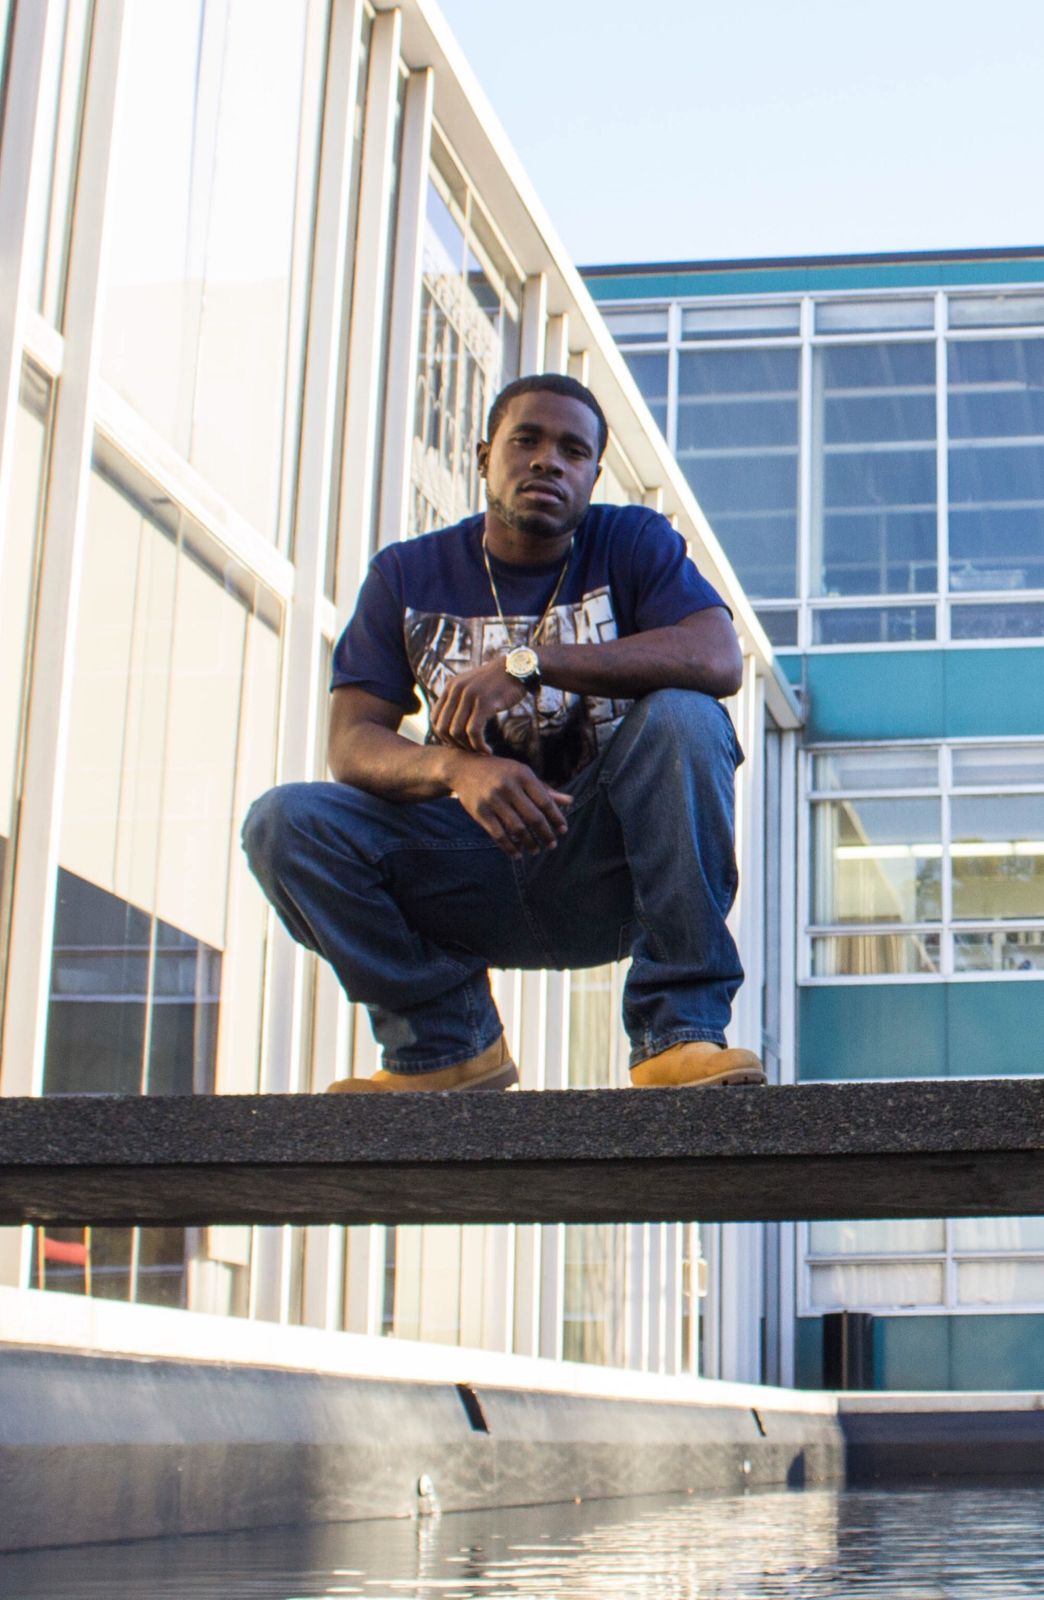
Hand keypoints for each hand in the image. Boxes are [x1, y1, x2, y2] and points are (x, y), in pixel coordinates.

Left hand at [430, 659, 526, 752]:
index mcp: (451, 686)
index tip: (457, 744)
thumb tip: (451, 725)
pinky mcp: (485, 703)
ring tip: (479, 752)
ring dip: (467, 747)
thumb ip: (459, 701)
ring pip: (457, 731)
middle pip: (443, 727)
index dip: (443, 736)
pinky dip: (478, 745)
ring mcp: (470, 695)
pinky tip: (487, 751)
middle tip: (468, 752)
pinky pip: (474, 731)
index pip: (434, 718)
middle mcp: (457, 689)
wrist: (517, 668)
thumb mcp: (472, 686)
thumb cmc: (497, 683)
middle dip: (454, 745)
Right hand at [446, 752, 572, 856]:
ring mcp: (493, 800)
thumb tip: (570, 801)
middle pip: (533, 817)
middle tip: (552, 845)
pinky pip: (498, 835)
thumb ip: (545, 790)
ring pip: (517, 828)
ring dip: (529, 843)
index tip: (563, 831)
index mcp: (522, 775)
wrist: (464, 768)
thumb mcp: (522, 774)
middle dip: (546, 834)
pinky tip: (518, 853)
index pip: (545, 801)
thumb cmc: (500, 772)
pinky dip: (510, 847)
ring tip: (536, 850)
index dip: (556, 818)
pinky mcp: (480, 812)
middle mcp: (508, 786)